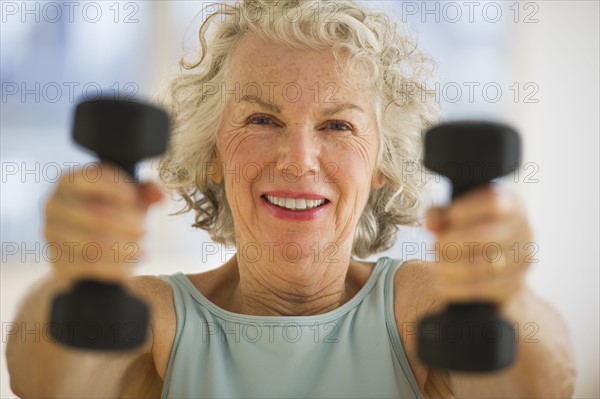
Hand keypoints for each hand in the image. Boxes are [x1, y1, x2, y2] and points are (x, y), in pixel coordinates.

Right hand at [44, 162, 162, 283]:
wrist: (87, 251)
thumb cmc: (112, 213)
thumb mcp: (130, 198)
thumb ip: (145, 191)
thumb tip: (159, 194)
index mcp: (70, 181)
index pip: (94, 179)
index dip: (120, 189)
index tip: (138, 201)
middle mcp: (55, 204)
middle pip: (98, 214)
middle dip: (129, 224)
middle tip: (145, 232)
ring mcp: (51, 233)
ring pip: (94, 242)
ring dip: (125, 248)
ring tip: (143, 251)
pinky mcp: (56, 260)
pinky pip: (90, 266)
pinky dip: (115, 268)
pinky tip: (130, 268)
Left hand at [425, 185, 533, 307]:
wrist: (495, 266)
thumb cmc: (470, 230)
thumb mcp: (455, 215)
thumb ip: (440, 214)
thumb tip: (431, 224)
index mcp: (512, 205)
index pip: (493, 202)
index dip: (465, 210)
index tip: (448, 216)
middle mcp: (524, 230)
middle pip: (484, 236)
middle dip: (450, 243)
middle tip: (433, 246)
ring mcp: (523, 259)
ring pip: (481, 266)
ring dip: (449, 267)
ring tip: (434, 265)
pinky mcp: (515, 285)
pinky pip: (481, 289)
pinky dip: (455, 287)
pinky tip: (441, 284)